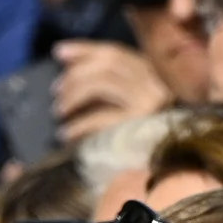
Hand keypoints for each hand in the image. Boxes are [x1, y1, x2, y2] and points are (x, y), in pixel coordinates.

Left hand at [55, 36, 174, 138]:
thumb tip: (68, 66)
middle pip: (108, 64)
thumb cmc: (139, 140)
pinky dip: (77, 124)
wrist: (167, 172)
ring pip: (103, 83)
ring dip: (74, 95)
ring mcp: (152, 105)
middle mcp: (157, 85)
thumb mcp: (126, 105)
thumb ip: (107, 86)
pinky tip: (65, 134)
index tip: (58, 51)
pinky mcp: (142, 127)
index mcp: (154, 76)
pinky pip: (101, 118)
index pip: (116, 52)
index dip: (85, 50)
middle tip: (55, 91)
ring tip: (58, 112)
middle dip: (76, 74)